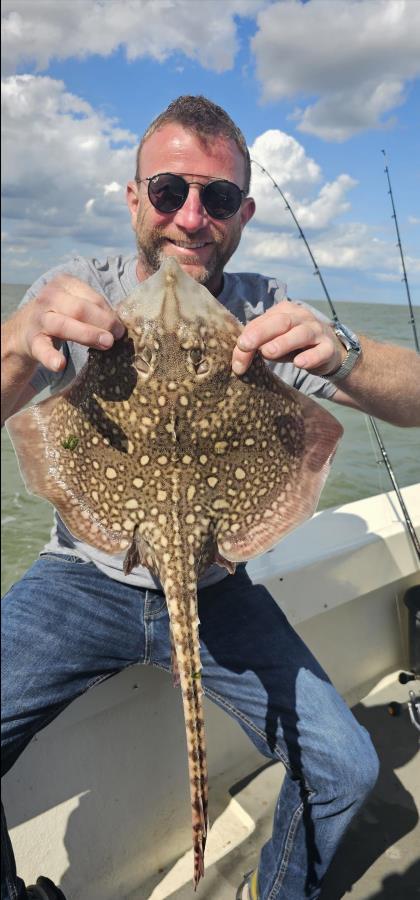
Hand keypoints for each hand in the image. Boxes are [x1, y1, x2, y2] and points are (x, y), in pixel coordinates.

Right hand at [8, 275, 124, 371]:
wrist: (24, 329)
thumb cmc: (60, 314)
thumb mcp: (74, 303)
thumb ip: (94, 309)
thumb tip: (120, 326)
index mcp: (64, 284)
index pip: (92, 298)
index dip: (109, 313)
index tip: (120, 328)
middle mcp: (49, 297)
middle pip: (80, 309)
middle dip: (103, 322)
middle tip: (117, 336)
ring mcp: (39, 318)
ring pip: (65, 325)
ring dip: (88, 334)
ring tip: (106, 344)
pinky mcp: (32, 340)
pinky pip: (43, 349)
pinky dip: (51, 357)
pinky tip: (59, 365)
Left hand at [232, 301, 345, 375]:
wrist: (328, 352)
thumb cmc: (294, 345)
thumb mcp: (273, 343)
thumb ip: (256, 347)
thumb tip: (238, 360)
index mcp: (284, 311)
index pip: (261, 322)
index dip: (248, 338)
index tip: (237, 358)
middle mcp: (301, 317)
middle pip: (281, 322)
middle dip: (261, 333)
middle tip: (245, 345)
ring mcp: (317, 331)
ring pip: (301, 334)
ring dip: (283, 343)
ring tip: (268, 352)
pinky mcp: (329, 348)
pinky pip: (321, 351)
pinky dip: (310, 357)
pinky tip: (299, 363)